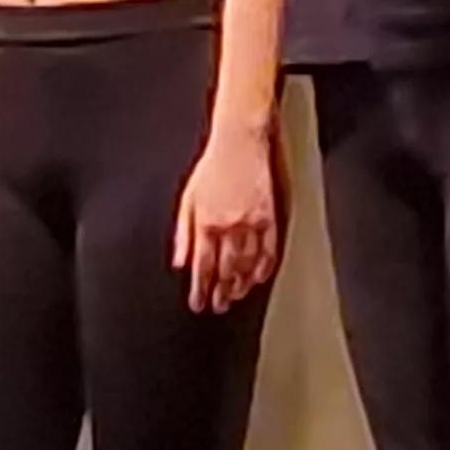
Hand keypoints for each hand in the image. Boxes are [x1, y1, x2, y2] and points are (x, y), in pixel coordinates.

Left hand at [171, 121, 282, 314]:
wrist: (240, 142)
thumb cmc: (211, 167)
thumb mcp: (187, 198)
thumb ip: (183, 233)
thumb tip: (179, 262)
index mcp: (206, 223)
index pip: (202, 266)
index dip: (200, 289)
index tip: (198, 304)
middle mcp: (229, 227)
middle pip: (225, 270)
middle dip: (221, 292)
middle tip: (218, 307)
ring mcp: (252, 223)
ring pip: (248, 264)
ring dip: (241, 284)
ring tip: (236, 296)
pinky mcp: (270, 216)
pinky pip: (269, 249)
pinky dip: (265, 267)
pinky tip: (259, 278)